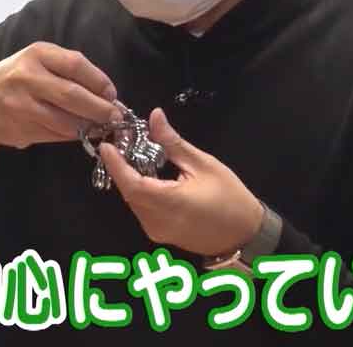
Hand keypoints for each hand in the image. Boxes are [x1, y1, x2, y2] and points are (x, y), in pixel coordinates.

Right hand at [0, 42, 120, 148]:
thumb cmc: (17, 79)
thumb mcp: (36, 61)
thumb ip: (66, 70)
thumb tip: (106, 92)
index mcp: (36, 54)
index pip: (75, 64)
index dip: (99, 80)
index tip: (112, 93)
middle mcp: (27, 78)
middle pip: (72, 95)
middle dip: (99, 108)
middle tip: (115, 116)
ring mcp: (22, 106)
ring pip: (65, 121)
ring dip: (89, 126)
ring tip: (102, 126)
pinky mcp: (22, 129)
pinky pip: (55, 135)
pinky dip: (73, 136)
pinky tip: (82, 133)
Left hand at [99, 108, 263, 256]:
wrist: (245, 234)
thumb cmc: (230, 197)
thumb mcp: (203, 164)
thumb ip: (173, 143)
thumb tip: (155, 117)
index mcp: (169, 203)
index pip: (131, 184)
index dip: (115, 165)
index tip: (106, 146)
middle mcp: (157, 222)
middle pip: (130, 193)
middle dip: (123, 170)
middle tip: (122, 145)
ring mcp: (157, 232)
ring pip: (134, 203)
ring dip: (132, 181)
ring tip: (135, 158)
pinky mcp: (160, 235)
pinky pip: (143, 211)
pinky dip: (141, 193)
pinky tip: (149, 177)